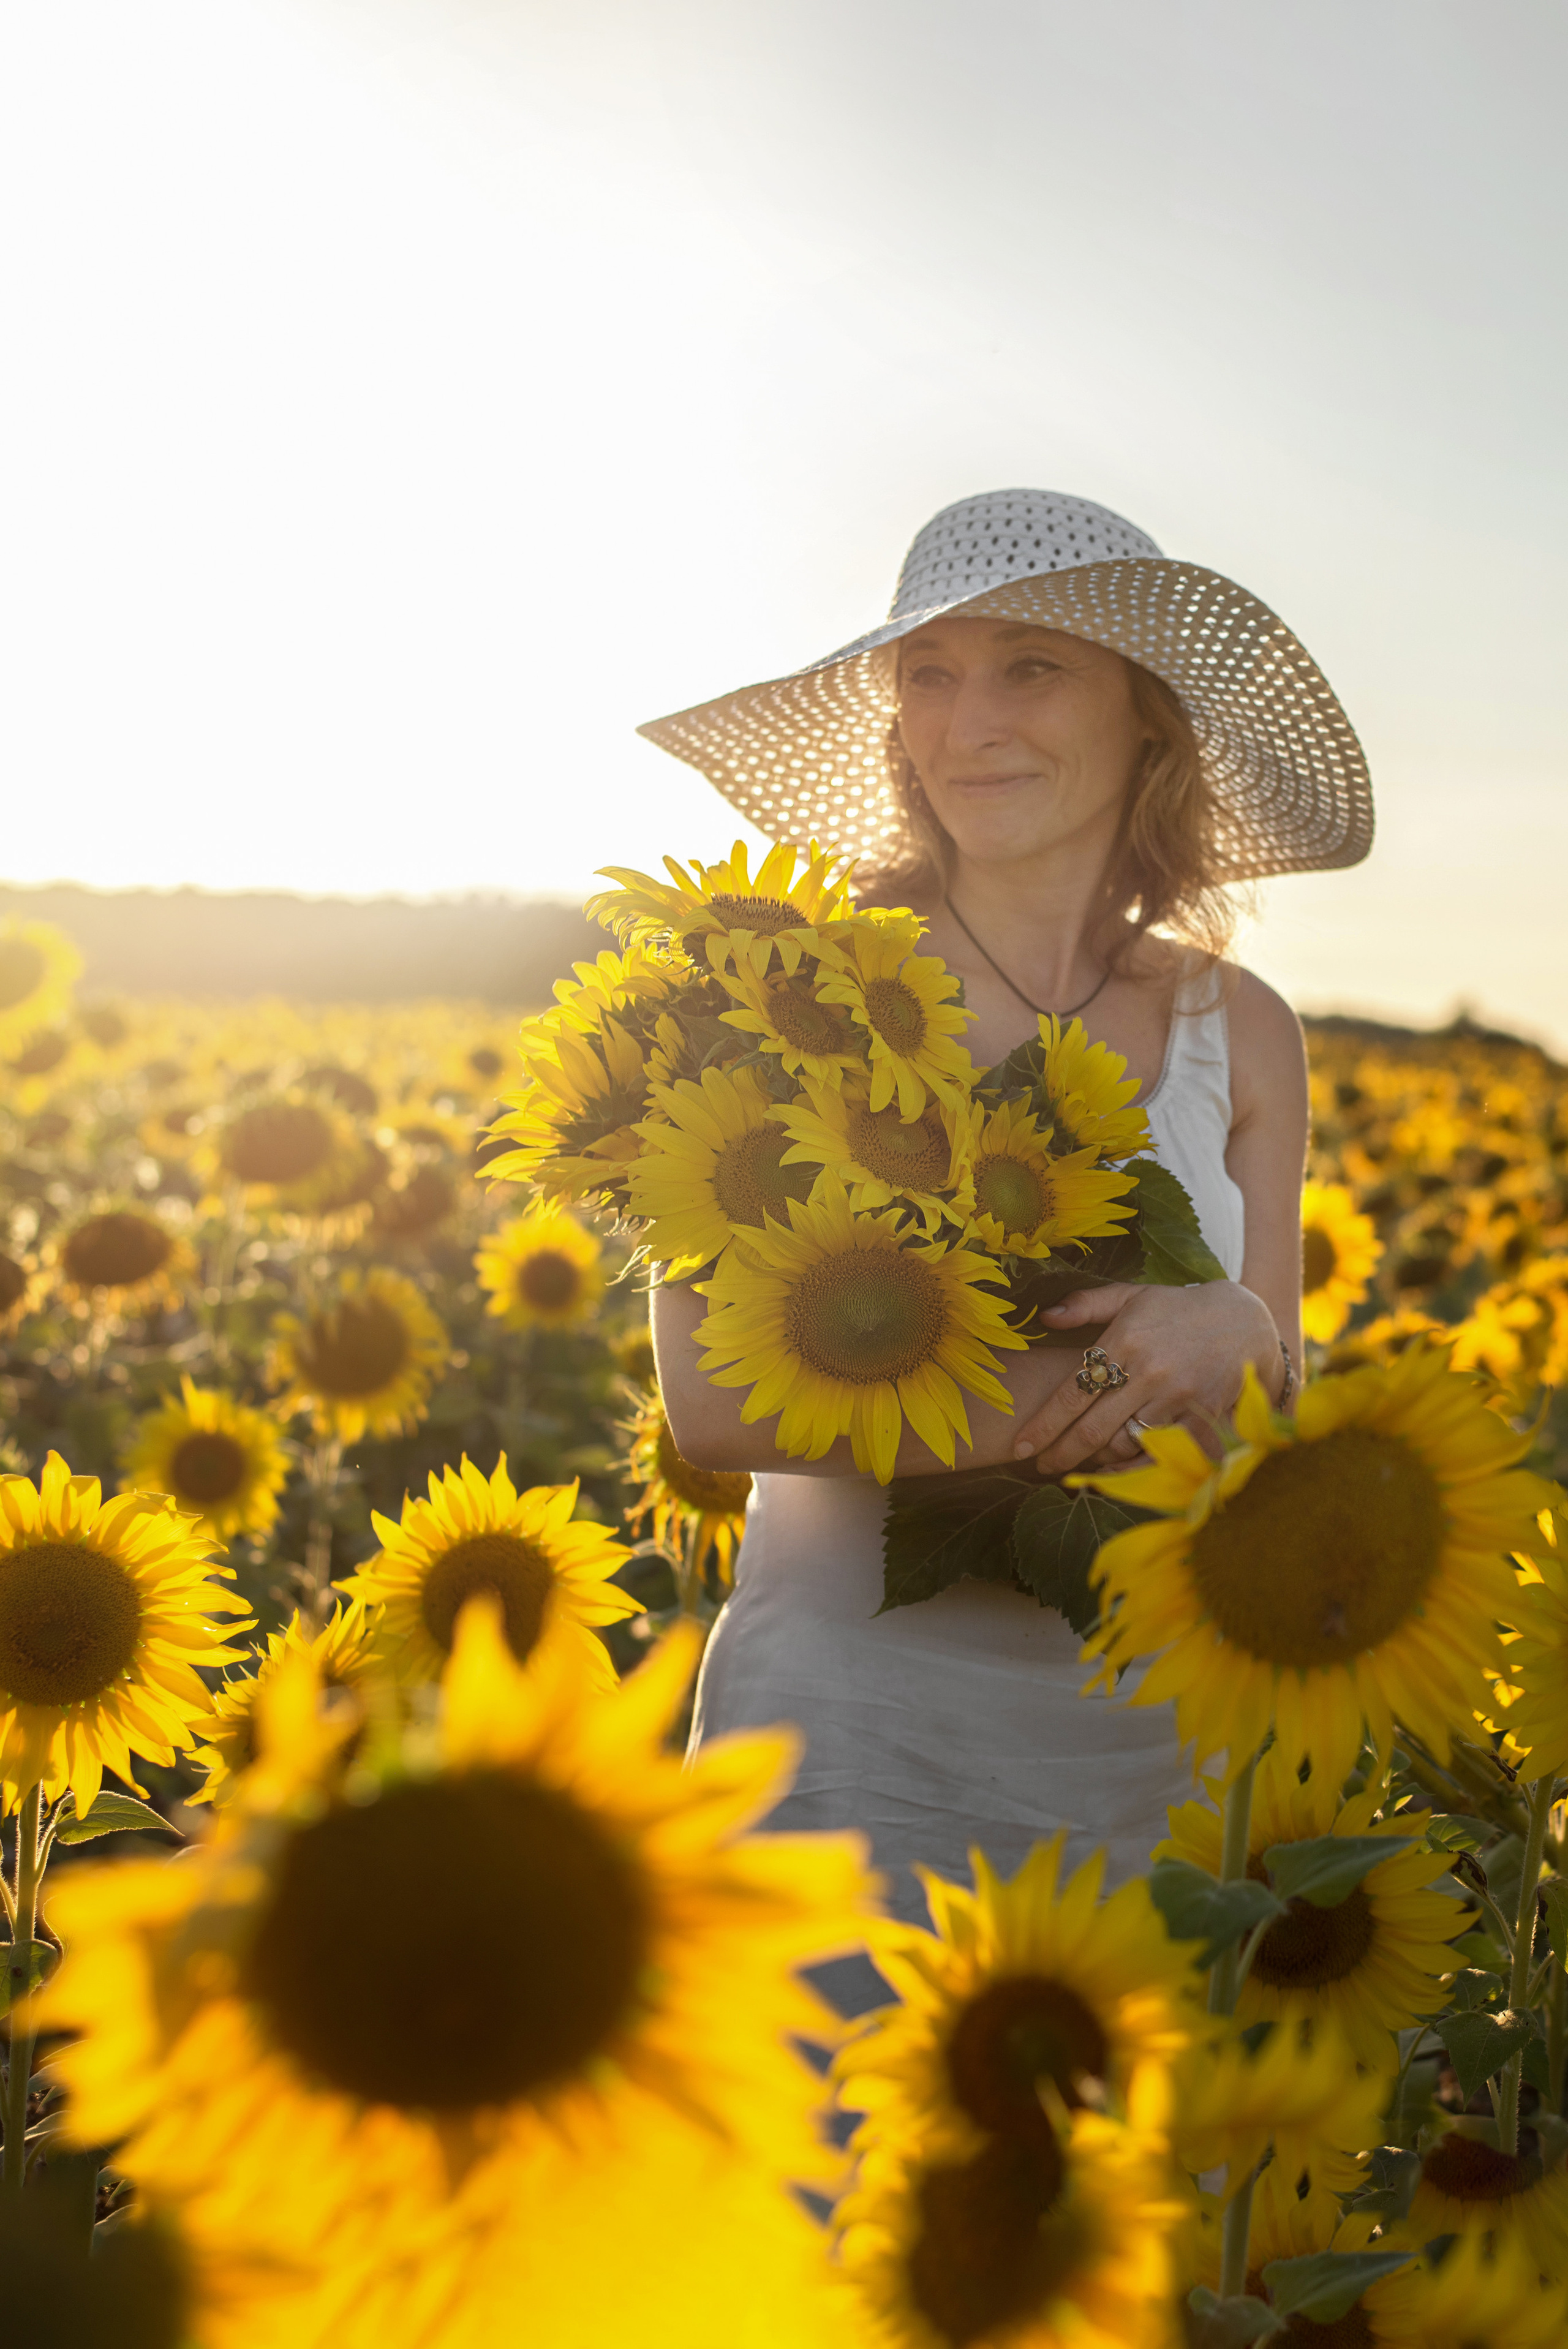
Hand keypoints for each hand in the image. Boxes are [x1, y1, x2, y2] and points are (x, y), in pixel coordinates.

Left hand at [1010, 1280, 1281, 1477]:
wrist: (1246, 1319)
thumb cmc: (1178, 1309)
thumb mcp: (1133, 1295)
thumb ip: (1087, 1304)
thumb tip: (1045, 1316)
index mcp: (1124, 1341)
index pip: (1071, 1392)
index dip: (1043, 1425)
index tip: (1020, 1446)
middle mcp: (1148, 1372)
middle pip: (1092, 1428)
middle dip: (1060, 1453)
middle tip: (1039, 1467)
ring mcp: (1177, 1397)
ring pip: (1125, 1445)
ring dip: (1096, 1462)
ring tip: (1075, 1467)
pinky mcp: (1203, 1416)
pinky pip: (1162, 1453)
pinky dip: (1137, 1468)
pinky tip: (1117, 1473)